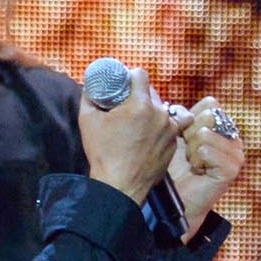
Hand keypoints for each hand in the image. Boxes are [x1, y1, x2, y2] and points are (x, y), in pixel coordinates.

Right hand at [77, 75, 179, 201]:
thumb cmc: (103, 153)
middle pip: (153, 92)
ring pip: (164, 110)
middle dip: (140, 94)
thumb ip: (88, 98)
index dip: (131, 75)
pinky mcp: (173, 144)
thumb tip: (89, 86)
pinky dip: (161, 127)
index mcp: (140, 104)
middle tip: (127, 105)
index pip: (141, 74)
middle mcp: (160, 114)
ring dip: (153, 111)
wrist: (120, 185)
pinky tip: (149, 135)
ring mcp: (170, 130)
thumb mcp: (87, 121)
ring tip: (141, 121)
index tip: (124, 83)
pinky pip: (171, 128)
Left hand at [171, 97, 244, 224]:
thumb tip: (152, 89)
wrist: (176, 197)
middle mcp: (234, 136)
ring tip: (193, 163)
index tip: (184, 136)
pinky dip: (196, 161)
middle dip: (190, 134)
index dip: (190, 118)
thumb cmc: (174, 166)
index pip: (210, 104)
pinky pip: (206, 150)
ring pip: (205, 133)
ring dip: (191, 150)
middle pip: (208, 116)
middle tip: (189, 153)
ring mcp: (236, 152)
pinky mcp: (233, 167)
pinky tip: (199, 171)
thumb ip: (173, 112)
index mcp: (223, 126)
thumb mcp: (173, 133)